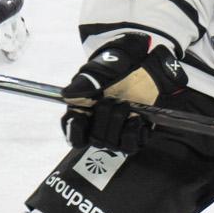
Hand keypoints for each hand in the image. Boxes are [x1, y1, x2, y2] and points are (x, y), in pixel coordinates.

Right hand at [62, 34, 186, 154]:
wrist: (146, 66)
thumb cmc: (119, 67)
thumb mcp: (100, 70)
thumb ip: (84, 82)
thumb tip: (67, 95)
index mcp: (83, 111)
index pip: (72, 131)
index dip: (74, 129)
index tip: (80, 117)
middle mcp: (98, 126)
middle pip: (93, 138)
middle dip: (103, 118)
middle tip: (111, 101)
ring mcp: (116, 133)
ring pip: (110, 143)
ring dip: (118, 122)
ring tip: (126, 105)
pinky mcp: (134, 136)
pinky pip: (129, 146)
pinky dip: (132, 132)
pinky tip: (136, 119)